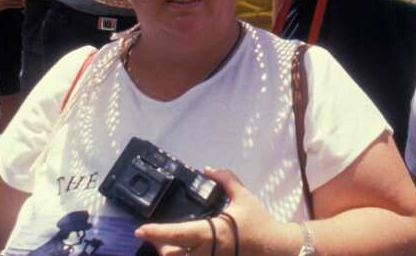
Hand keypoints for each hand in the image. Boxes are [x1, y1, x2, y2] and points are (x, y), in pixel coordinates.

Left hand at [136, 168, 298, 255]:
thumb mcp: (243, 196)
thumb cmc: (257, 221)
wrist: (274, 247)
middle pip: (173, 255)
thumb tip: (208, 169)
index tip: (141, 230)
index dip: (157, 232)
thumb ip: (226, 179)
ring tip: (168, 245)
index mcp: (213, 231)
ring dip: (171, 254)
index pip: (178, 233)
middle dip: (160, 247)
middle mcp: (208, 251)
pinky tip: (184, 250)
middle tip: (155, 238)